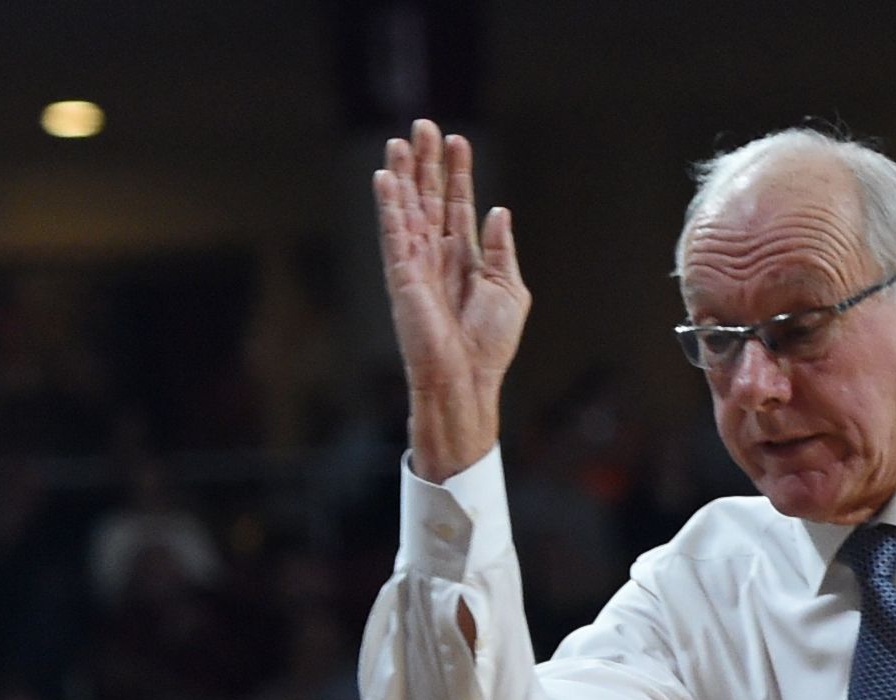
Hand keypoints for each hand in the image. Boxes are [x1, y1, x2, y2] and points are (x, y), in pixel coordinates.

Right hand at [374, 120, 527, 481]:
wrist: (466, 379)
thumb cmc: (489, 346)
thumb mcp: (510, 290)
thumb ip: (502, 250)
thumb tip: (497, 210)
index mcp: (465, 258)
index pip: (457, 205)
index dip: (457, 173)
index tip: (457, 140)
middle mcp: (438, 256)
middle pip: (429, 198)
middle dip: (427, 162)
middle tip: (423, 125)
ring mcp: (417, 264)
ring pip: (408, 208)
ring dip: (404, 174)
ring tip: (401, 140)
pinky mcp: (402, 276)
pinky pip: (393, 233)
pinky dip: (389, 205)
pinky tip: (385, 178)